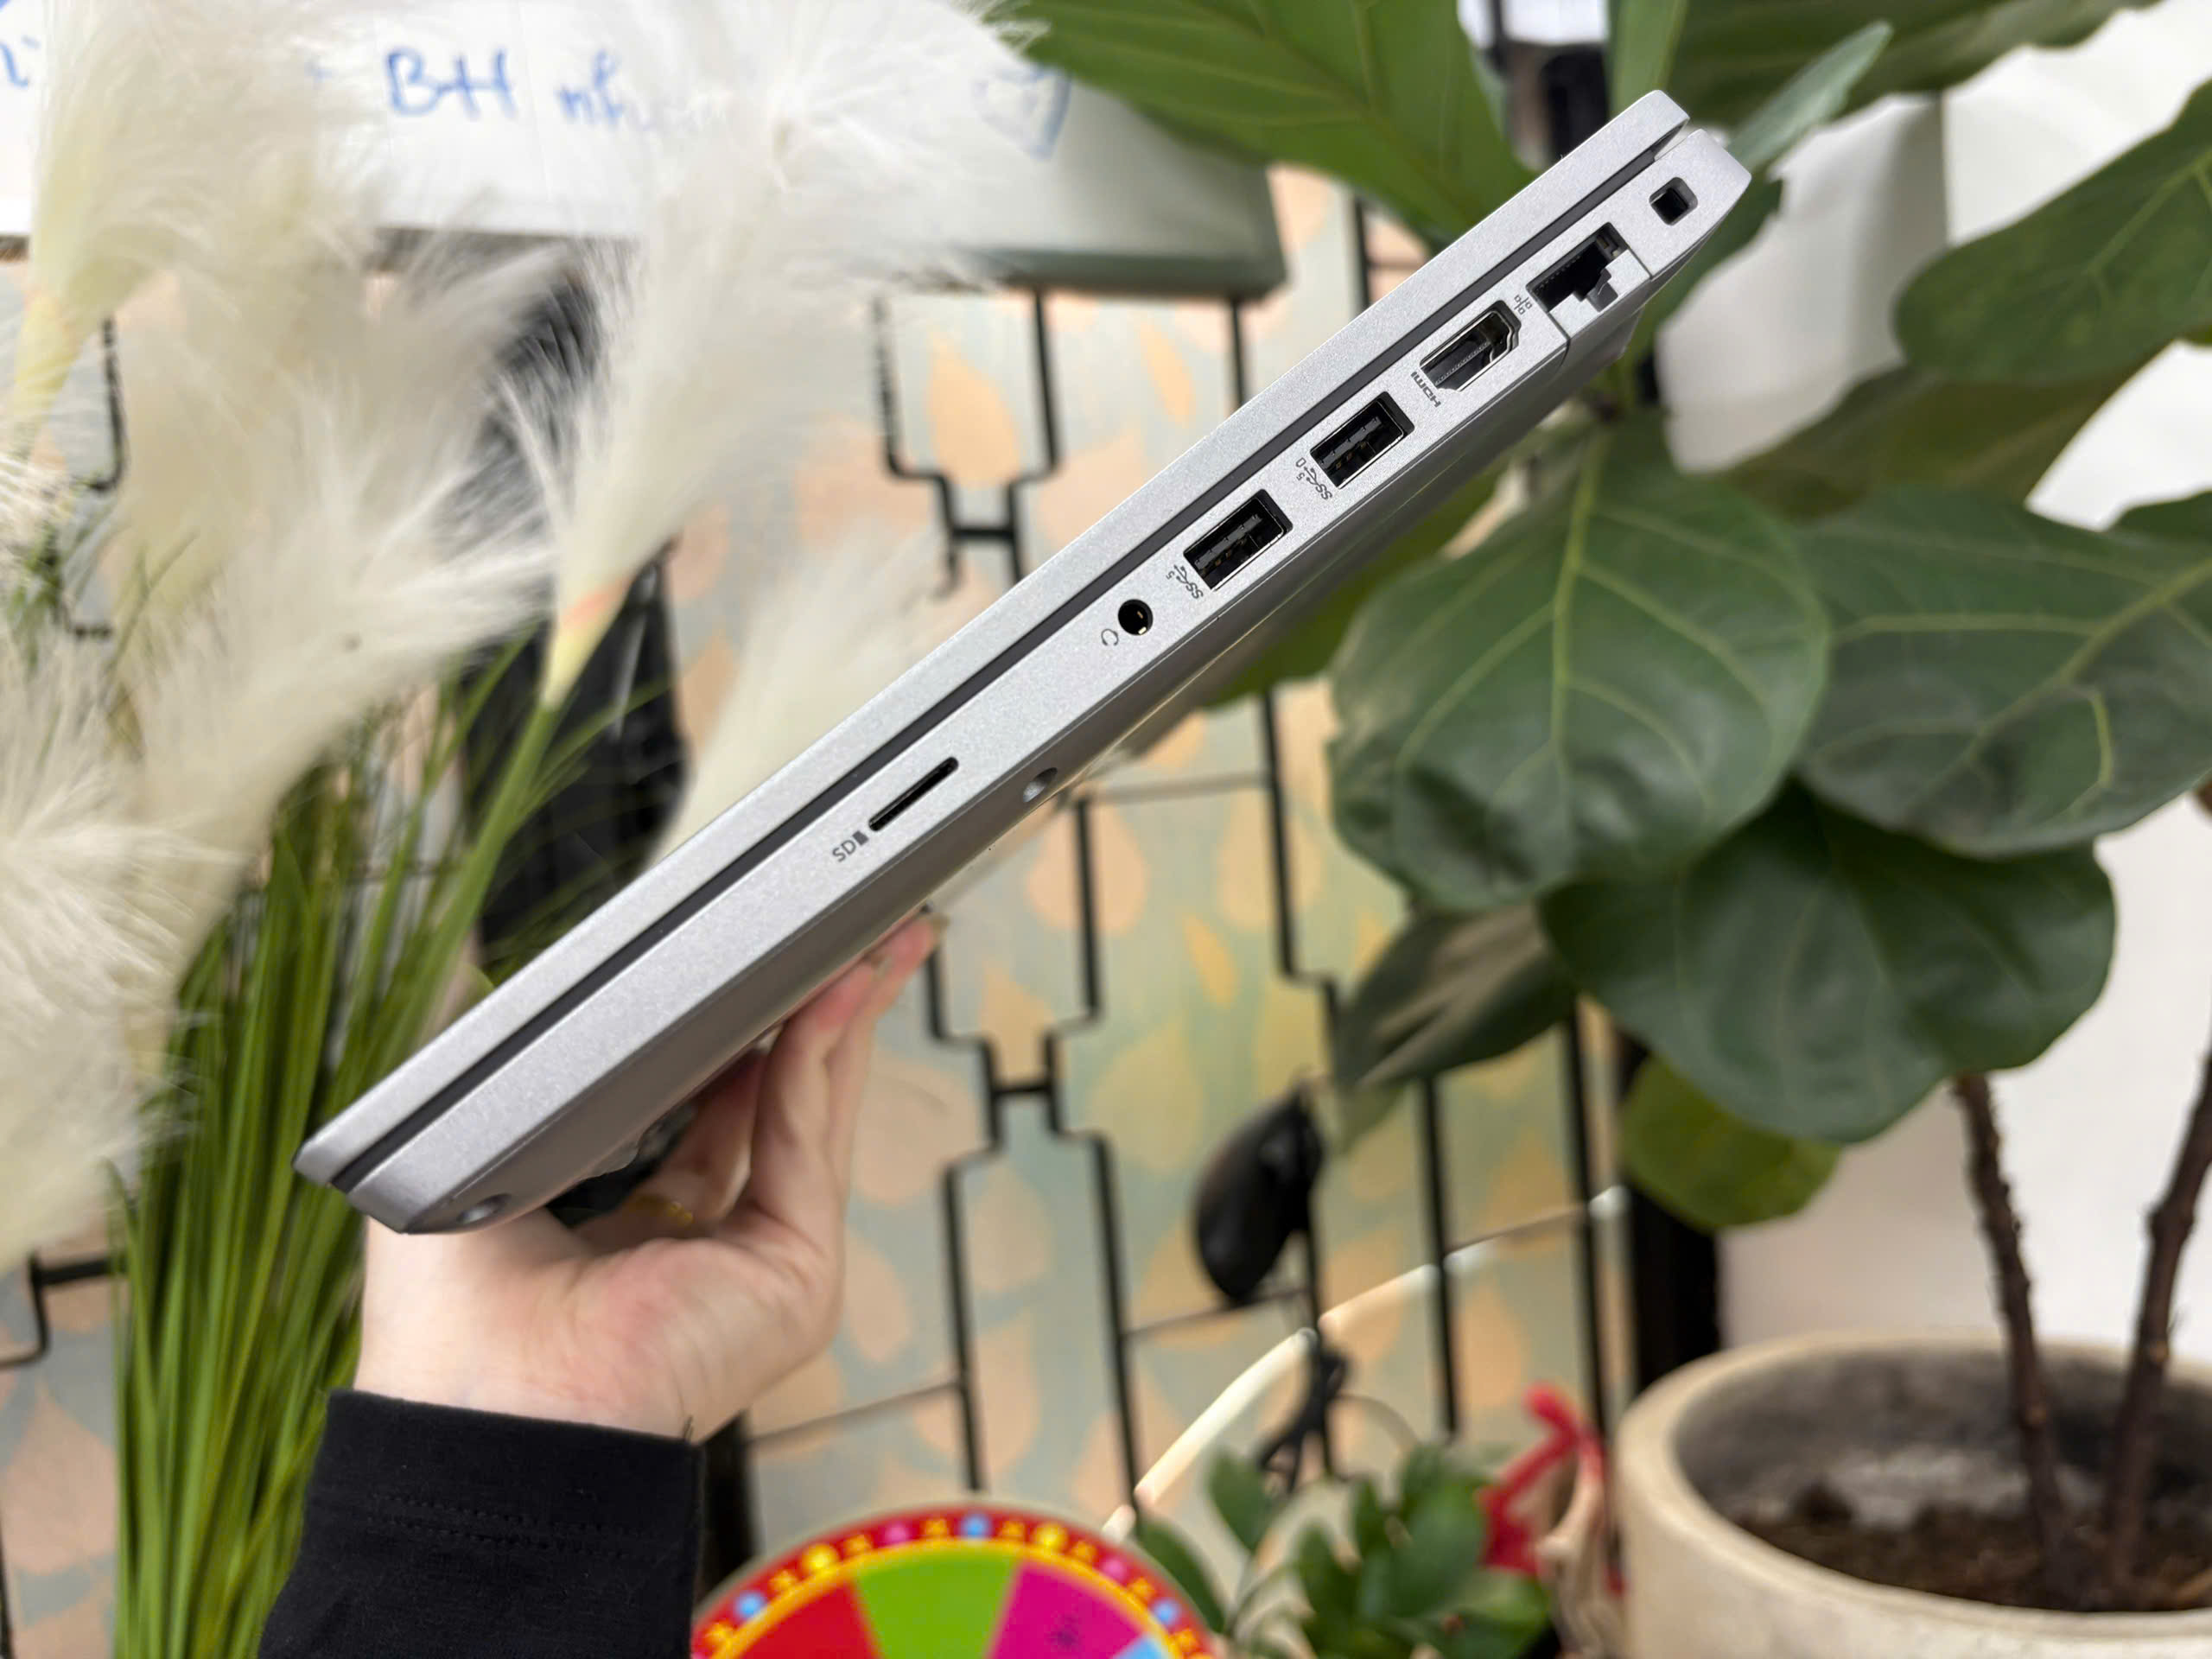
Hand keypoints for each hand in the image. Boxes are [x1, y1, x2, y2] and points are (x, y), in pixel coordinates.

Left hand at [353, 917, 937, 1439]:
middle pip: (770, 1100)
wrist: (484, 1411)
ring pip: (807, 1110)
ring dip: (836, 1014)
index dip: (728, 1028)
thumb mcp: (472, 1149)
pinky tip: (822, 990)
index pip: (700, 1109)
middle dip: (804, 1010)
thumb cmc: (450, 1318)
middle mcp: (702, 1247)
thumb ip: (493, 1057)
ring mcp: (758, 1262)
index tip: (747, 956)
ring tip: (856, 932)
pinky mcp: (796, 1272)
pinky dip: (820, 1052)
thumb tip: (483, 962)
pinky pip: (808, 1137)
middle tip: (831, 926)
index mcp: (627, 1227)